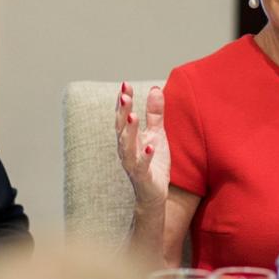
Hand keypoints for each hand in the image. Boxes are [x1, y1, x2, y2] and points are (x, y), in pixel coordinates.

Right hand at [116, 82, 169, 208]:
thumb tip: (155, 88)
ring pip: (127, 146)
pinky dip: (145, 156)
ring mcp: (133, 163)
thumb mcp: (156, 134)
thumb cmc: (153, 163)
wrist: (154, 194)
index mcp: (129, 138)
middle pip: (121, 128)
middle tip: (124, 96)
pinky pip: (142, 166)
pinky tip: (150, 146)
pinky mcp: (142, 177)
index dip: (123, 101)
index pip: (123, 116)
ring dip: (130, 131)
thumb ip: (154, 113)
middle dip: (122, 112)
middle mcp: (126, 149)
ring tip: (133, 116)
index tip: (125, 84)